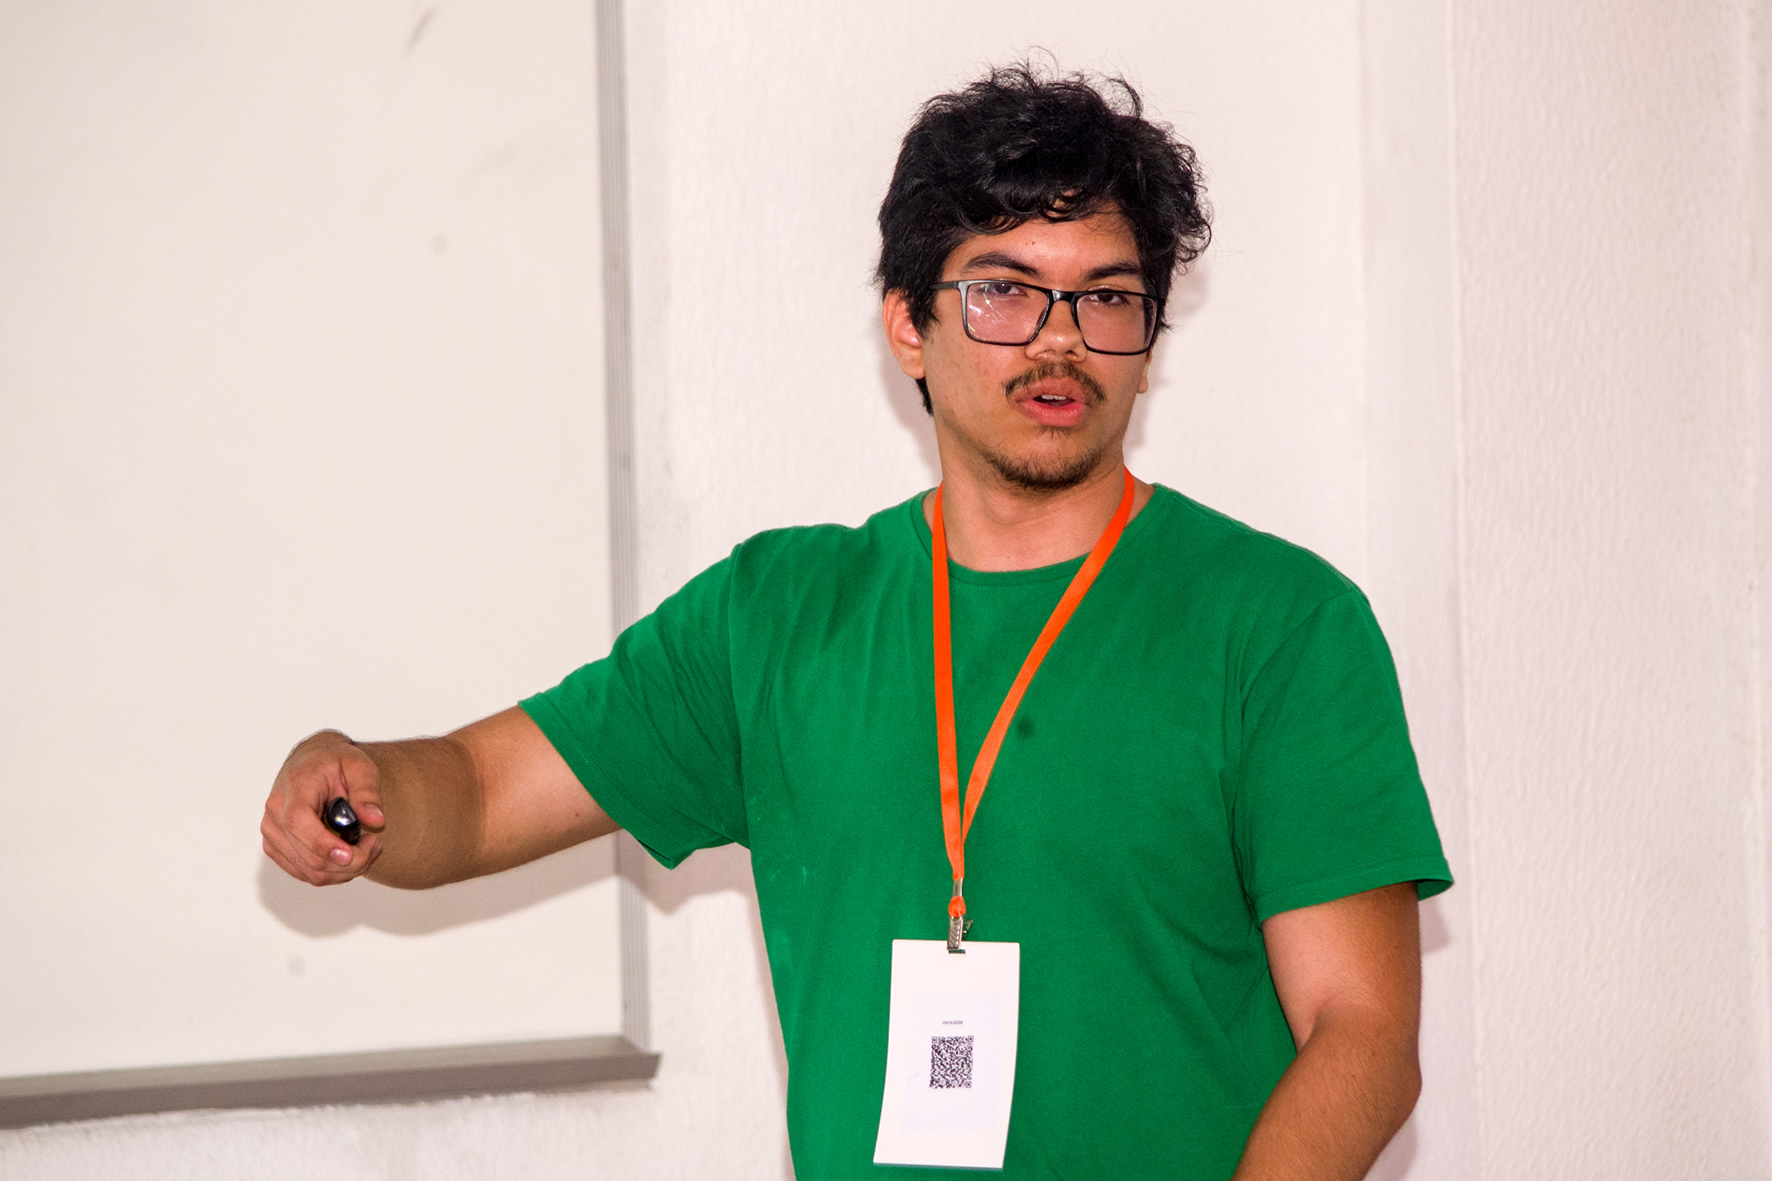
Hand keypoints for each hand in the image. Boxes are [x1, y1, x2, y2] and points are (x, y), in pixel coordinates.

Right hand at [261, 730, 386, 884]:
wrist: (312, 761)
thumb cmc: (335, 762)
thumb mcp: (359, 765)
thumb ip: (367, 791)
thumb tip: (376, 820)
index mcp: (293, 789)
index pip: (298, 823)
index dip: (323, 845)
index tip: (351, 854)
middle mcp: (275, 814)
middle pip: (309, 856)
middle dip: (350, 861)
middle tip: (375, 844)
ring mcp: (272, 834)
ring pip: (310, 872)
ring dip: (345, 869)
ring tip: (367, 846)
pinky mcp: (276, 847)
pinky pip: (306, 873)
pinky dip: (333, 871)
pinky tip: (350, 852)